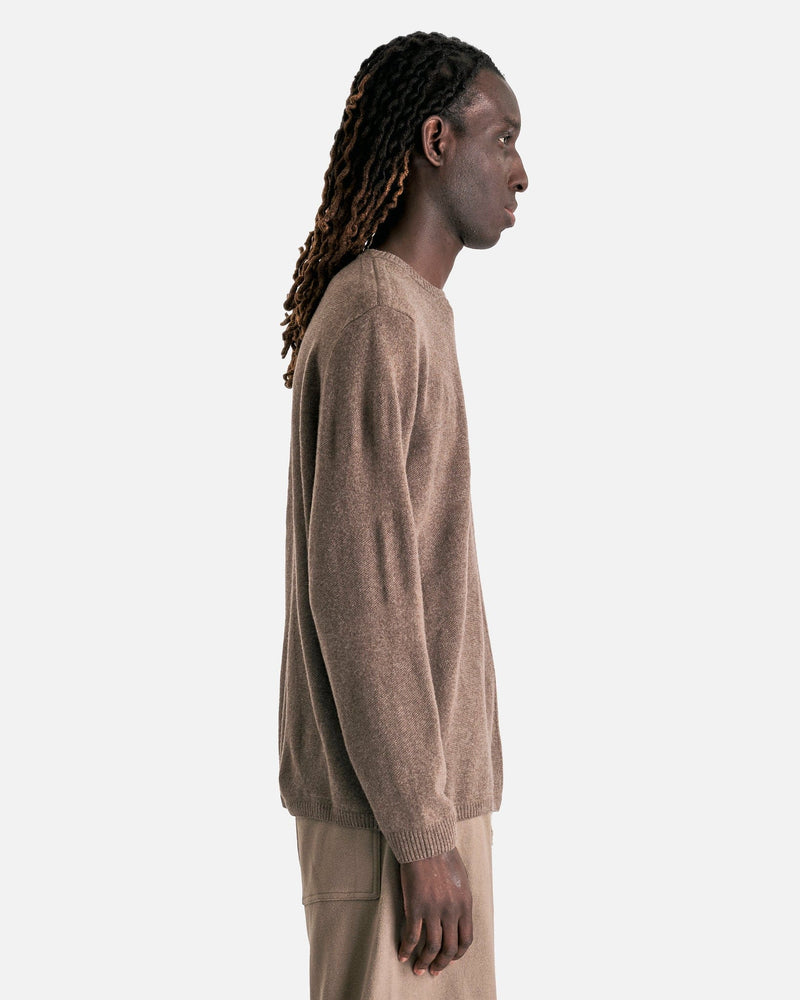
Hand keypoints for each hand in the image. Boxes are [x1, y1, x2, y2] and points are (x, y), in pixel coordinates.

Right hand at [397, 847, 472, 976]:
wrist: (427, 841)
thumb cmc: (443, 855)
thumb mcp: (461, 879)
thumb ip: (461, 899)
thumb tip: (458, 915)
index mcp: (465, 904)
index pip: (466, 940)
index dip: (458, 954)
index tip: (450, 959)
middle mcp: (452, 911)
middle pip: (450, 948)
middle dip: (441, 964)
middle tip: (434, 971)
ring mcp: (434, 910)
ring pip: (431, 947)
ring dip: (424, 962)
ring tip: (417, 969)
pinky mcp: (415, 906)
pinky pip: (412, 936)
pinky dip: (406, 949)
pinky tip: (402, 954)